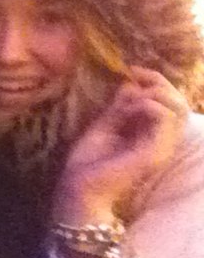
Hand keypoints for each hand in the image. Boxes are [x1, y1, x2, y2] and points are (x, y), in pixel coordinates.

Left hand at [54, 67, 188, 224]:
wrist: (77, 188)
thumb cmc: (87, 162)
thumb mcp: (104, 125)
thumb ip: (120, 107)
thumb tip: (132, 83)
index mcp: (150, 136)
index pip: (169, 103)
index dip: (155, 80)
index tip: (132, 69)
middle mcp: (161, 142)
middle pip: (180, 103)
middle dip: (158, 82)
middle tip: (134, 76)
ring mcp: (162, 149)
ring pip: (179, 109)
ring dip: (153, 94)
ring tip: (129, 99)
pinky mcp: (156, 153)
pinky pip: (165, 119)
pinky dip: (148, 105)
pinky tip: (128, 108)